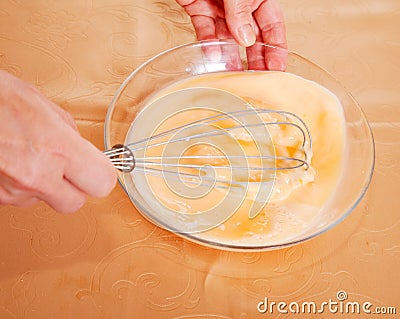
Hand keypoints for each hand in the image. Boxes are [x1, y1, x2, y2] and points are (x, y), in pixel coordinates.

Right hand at [0, 70, 115, 212]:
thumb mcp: (41, 104)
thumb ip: (68, 132)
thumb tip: (80, 147)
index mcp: (57, 148)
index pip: (102, 182)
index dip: (101, 175)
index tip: (98, 169)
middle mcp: (36, 175)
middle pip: (75, 203)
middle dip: (74, 187)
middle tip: (68, 169)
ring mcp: (13, 190)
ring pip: (43, 200)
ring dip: (43, 184)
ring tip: (27, 154)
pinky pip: (19, 197)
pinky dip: (19, 183)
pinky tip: (12, 160)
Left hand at [177, 0, 286, 69]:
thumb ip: (242, 13)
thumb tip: (246, 40)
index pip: (273, 28)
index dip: (276, 50)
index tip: (277, 70)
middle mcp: (240, 6)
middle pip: (251, 38)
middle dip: (255, 60)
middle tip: (257, 81)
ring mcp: (220, 9)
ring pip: (228, 39)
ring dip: (231, 58)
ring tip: (235, 76)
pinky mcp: (199, 9)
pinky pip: (206, 31)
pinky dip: (209, 44)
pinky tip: (214, 58)